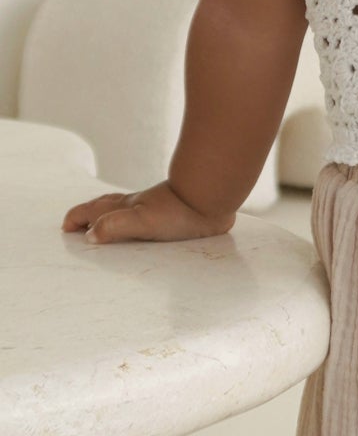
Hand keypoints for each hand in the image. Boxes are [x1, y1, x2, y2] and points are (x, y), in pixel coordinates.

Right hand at [60, 177, 236, 245]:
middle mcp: (138, 205)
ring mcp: (155, 208)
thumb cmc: (179, 210)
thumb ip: (115, 227)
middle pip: (106, 207)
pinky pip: (146, 215)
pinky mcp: (173, 214)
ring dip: (110, 215)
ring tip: (104, 224)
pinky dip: (135, 219)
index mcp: (126, 207)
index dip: (78, 218)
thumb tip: (90, 236)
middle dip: (89, 215)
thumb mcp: (142, 221)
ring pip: (126, 209)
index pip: (94, 211)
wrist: (213, 199)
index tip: (66, 228)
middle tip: (78, 226)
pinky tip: (144, 224)